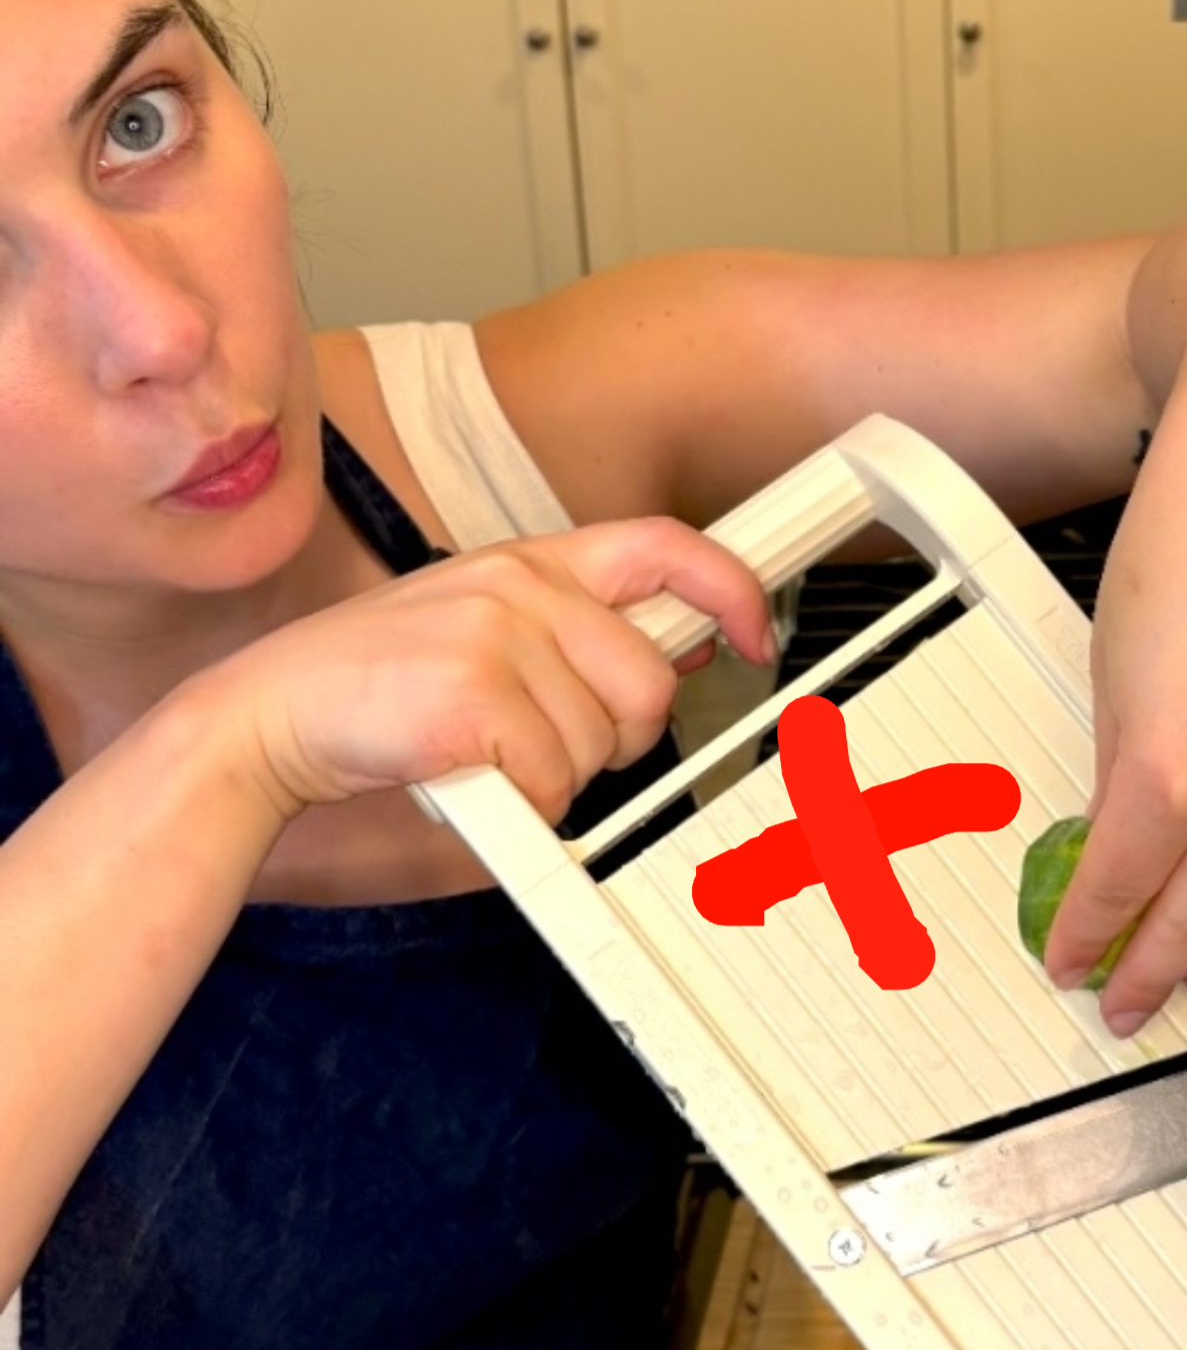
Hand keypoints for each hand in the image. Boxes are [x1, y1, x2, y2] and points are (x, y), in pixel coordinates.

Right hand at [195, 518, 776, 823]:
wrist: (266, 713)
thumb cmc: (379, 682)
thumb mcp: (483, 626)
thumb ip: (576, 629)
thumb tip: (687, 647)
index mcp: (531, 560)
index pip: (665, 545)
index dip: (730, 589)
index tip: (756, 635)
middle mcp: (519, 585)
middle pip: (649, 681)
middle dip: (618, 735)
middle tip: (550, 744)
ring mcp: (494, 637)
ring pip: (602, 742)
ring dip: (558, 773)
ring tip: (489, 751)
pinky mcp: (471, 698)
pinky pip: (551, 782)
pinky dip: (520, 804)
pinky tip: (467, 776)